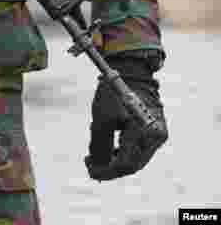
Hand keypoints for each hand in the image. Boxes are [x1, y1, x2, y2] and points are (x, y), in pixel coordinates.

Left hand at [86, 56, 167, 180]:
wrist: (131, 75)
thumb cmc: (113, 93)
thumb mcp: (100, 119)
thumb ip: (99, 145)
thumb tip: (96, 167)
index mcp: (143, 131)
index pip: (125, 164)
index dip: (105, 171)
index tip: (89, 168)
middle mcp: (156, 136)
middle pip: (132, 165)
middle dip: (110, 169)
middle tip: (90, 166)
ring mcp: (159, 135)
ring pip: (137, 160)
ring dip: (116, 162)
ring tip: (97, 158)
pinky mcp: (157, 133)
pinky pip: (140, 151)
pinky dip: (125, 154)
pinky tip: (111, 152)